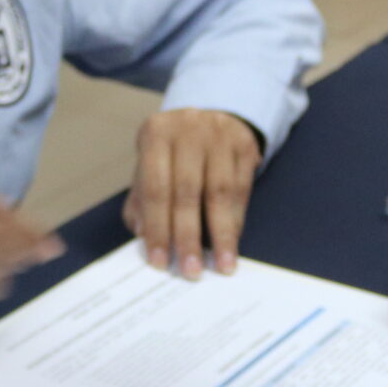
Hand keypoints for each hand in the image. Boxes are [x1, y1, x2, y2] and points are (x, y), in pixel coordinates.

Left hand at [123, 109, 262, 275]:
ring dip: (221, 233)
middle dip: (188, 236)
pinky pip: (241, 189)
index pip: (155, 187)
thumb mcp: (151, 165)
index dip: (157, 228)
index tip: (160, 262)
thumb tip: (144, 236)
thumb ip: (142, 200)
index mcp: (156, 134)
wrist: (212, 116)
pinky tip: (232, 242)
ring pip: (220, 192)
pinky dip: (236, 220)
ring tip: (221, 265)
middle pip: (187, 191)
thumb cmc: (174, 152)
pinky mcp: (245, 144)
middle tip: (191, 270)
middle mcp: (188, 129)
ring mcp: (220, 134)